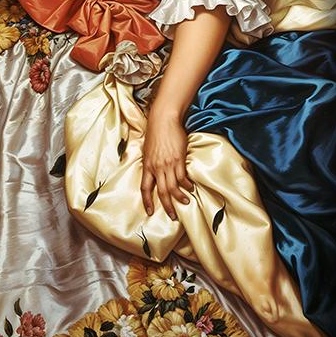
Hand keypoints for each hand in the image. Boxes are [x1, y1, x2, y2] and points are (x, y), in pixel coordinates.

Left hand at [140, 104, 194, 220]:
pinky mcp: (179, 160)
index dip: (147, 201)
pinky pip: (183, 177)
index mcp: (147, 166)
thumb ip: (150, 163)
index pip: (145, 188)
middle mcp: (157, 167)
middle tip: (173, 216)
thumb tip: (153, 173)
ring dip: (179, 197)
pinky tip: (190, 187)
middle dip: (167, 206)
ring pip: (173, 187)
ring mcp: (168, 164)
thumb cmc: (155, 133)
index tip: (150, 212)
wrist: (164, 120)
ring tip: (185, 202)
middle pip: (161, 192)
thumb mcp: (148, 150)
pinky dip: (186, 184)